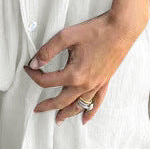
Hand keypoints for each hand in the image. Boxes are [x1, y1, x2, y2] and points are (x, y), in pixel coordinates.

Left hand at [22, 9, 144, 124]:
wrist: (121, 28)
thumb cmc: (95, 30)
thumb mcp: (67, 36)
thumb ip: (48, 50)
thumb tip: (34, 64)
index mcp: (74, 74)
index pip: (47, 81)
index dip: (34, 75)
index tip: (28, 68)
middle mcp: (85, 84)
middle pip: (61, 100)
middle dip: (47, 105)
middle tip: (37, 109)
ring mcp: (96, 84)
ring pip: (78, 105)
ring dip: (67, 113)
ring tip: (57, 119)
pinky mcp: (105, 81)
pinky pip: (97, 102)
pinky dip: (90, 112)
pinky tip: (85, 119)